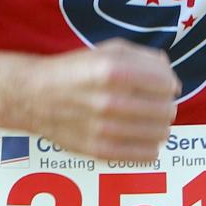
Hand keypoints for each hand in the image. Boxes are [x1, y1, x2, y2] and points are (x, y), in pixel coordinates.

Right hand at [24, 40, 180, 161]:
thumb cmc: (75, 69)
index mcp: (113, 70)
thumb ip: (144, 57)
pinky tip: (143, 137)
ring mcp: (105, 129)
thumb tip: (170, 75)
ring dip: (161, 126)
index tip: (166, 85)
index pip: (165, 83)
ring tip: (152, 120)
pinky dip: (151, 146)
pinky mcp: (100, 151)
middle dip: (167, 105)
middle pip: (165, 110)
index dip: (170, 83)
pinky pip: (145, 155)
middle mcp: (110, 100)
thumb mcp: (108, 50)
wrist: (35, 96)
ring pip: (159, 134)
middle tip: (159, 103)